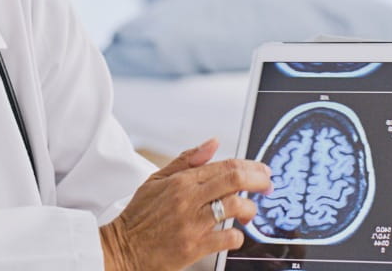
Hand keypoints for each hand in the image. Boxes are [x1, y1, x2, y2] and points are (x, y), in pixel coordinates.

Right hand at [101, 139, 271, 270]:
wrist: (123, 248)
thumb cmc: (140, 216)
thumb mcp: (157, 180)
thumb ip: (187, 160)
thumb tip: (213, 143)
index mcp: (181, 180)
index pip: (225, 165)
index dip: (251, 166)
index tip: (263, 172)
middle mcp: (188, 199)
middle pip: (235, 180)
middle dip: (259, 181)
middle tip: (268, 186)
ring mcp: (192, 223)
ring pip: (235, 207)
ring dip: (249, 209)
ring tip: (248, 213)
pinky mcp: (194, 247)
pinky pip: (227, 238)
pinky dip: (237, 236)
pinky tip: (233, 235)